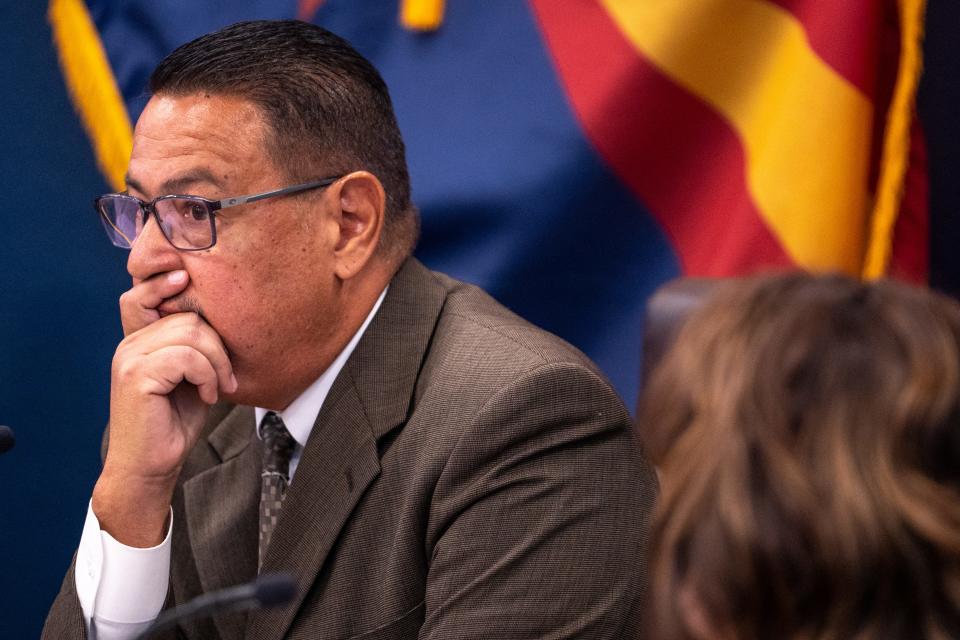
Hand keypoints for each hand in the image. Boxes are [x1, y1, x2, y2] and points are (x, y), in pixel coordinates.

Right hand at [93, 271, 236, 545]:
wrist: (150, 466)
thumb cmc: (173, 425)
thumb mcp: (189, 378)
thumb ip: (194, 348)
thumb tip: (224, 318)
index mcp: (138, 341)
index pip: (145, 295)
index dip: (165, 282)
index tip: (188, 276)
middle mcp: (129, 344)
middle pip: (187, 317)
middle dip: (218, 347)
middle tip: (226, 379)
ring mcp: (130, 358)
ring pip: (191, 334)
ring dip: (216, 363)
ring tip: (216, 389)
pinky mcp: (137, 375)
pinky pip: (187, 357)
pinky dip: (207, 376)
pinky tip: (206, 397)